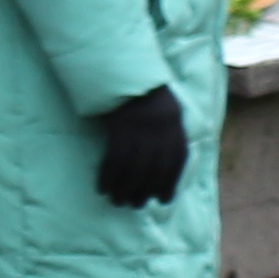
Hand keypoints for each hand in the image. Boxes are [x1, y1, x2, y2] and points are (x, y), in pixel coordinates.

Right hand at [95, 83, 189, 209]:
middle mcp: (161, 133)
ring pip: (133, 170)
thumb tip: (167, 161)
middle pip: (154, 171)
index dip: (169, 184)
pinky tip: (102, 187)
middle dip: (144, 191)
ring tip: (117, 201)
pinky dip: (108, 177)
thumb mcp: (168, 111)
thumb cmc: (147, 94)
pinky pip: (114, 161)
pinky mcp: (121, 130)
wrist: (127, 73)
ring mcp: (141, 132)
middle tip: (134, 204)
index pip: (176, 164)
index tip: (163, 200)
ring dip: (124, 189)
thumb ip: (170, 134)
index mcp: (175, 129)